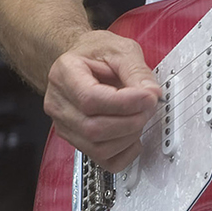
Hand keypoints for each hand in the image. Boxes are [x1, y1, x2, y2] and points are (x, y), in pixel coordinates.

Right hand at [44, 29, 161, 171]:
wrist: (83, 60)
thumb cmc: (96, 53)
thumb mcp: (120, 50)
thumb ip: (137, 71)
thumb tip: (152, 94)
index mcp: (64, 74)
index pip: (90, 99)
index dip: (124, 103)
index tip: (148, 97)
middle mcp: (59, 103)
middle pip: (93, 128)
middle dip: (130, 122)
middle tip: (149, 107)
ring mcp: (65, 125)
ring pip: (98, 148)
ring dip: (129, 137)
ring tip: (140, 116)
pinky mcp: (77, 141)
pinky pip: (103, 160)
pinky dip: (125, 153)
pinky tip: (132, 135)